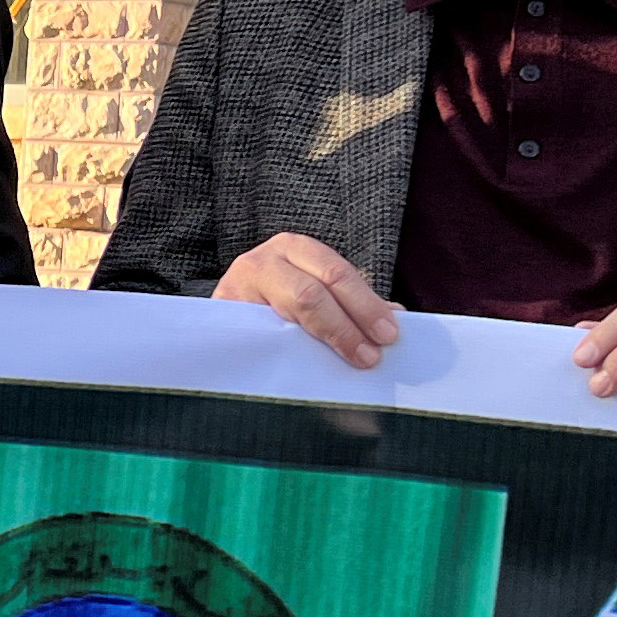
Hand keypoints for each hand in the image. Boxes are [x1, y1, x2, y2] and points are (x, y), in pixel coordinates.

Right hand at [215, 233, 402, 368]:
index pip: (336, 274)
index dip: (365, 305)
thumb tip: (395, 317)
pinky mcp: (222, 316)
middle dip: (345, 326)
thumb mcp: (315, 286)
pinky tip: (309, 368)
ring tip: (347, 361)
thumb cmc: (278, 296)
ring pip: (283, 315)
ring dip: (321, 341)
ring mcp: (236, 288)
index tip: (389, 334)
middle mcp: (263, 261)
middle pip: (310, 294)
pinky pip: (259, 339)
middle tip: (371, 355)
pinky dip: (288, 355)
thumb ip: (350, 301)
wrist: (226, 309)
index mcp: (294, 248)